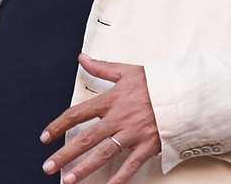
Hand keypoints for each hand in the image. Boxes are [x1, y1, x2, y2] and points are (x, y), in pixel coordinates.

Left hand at [41, 54, 161, 182]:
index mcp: (111, 100)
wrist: (185, 91)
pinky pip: (130, 165)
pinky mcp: (148, 145)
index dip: (58, 126)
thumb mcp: (127, 70)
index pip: (77, 114)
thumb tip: (82, 58)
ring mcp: (133, 134)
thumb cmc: (157, 81)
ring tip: (68, 180)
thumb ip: (101, 68)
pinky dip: (119, 178)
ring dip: (84, 168)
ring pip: (103, 153)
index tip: (45, 137)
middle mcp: (118, 119)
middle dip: (64, 154)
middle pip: (85, 138)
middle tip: (48, 166)